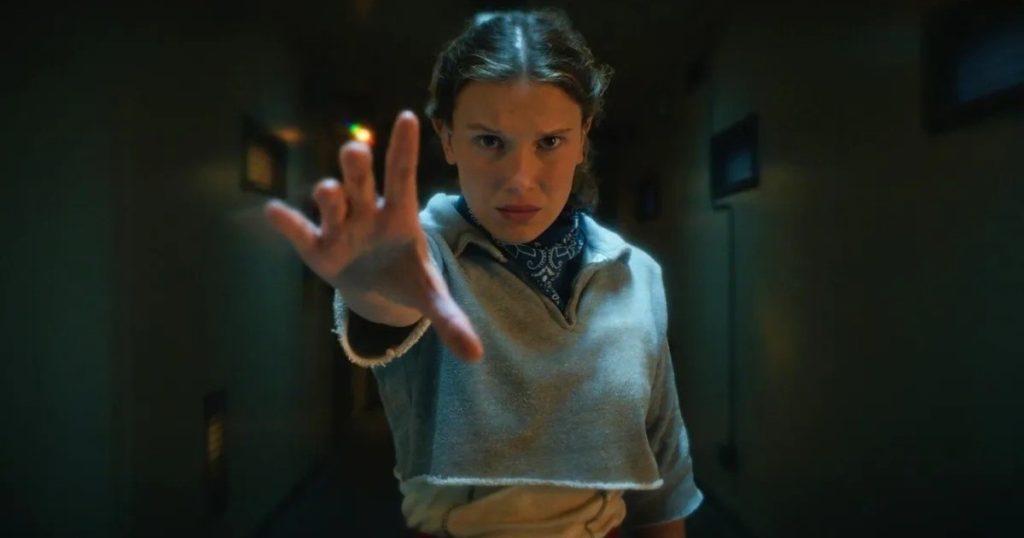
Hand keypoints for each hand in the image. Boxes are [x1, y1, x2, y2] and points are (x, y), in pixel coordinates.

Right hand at [264, 111, 482, 361]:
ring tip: (329, 192)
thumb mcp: (430, 297)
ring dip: (328, 194)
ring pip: (331, 200)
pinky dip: (287, 223)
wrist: (375, 289)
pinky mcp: (316, 247)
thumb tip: (477, 356)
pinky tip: (274, 213)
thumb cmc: (406, 277)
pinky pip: (299, 231)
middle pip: (362, 180)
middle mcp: (367, 211)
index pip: (403, 174)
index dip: (404, 148)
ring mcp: (339, 226)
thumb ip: (451, 320)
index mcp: (400, 214)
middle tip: (355, 148)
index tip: (408, 116)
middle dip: (357, 165)